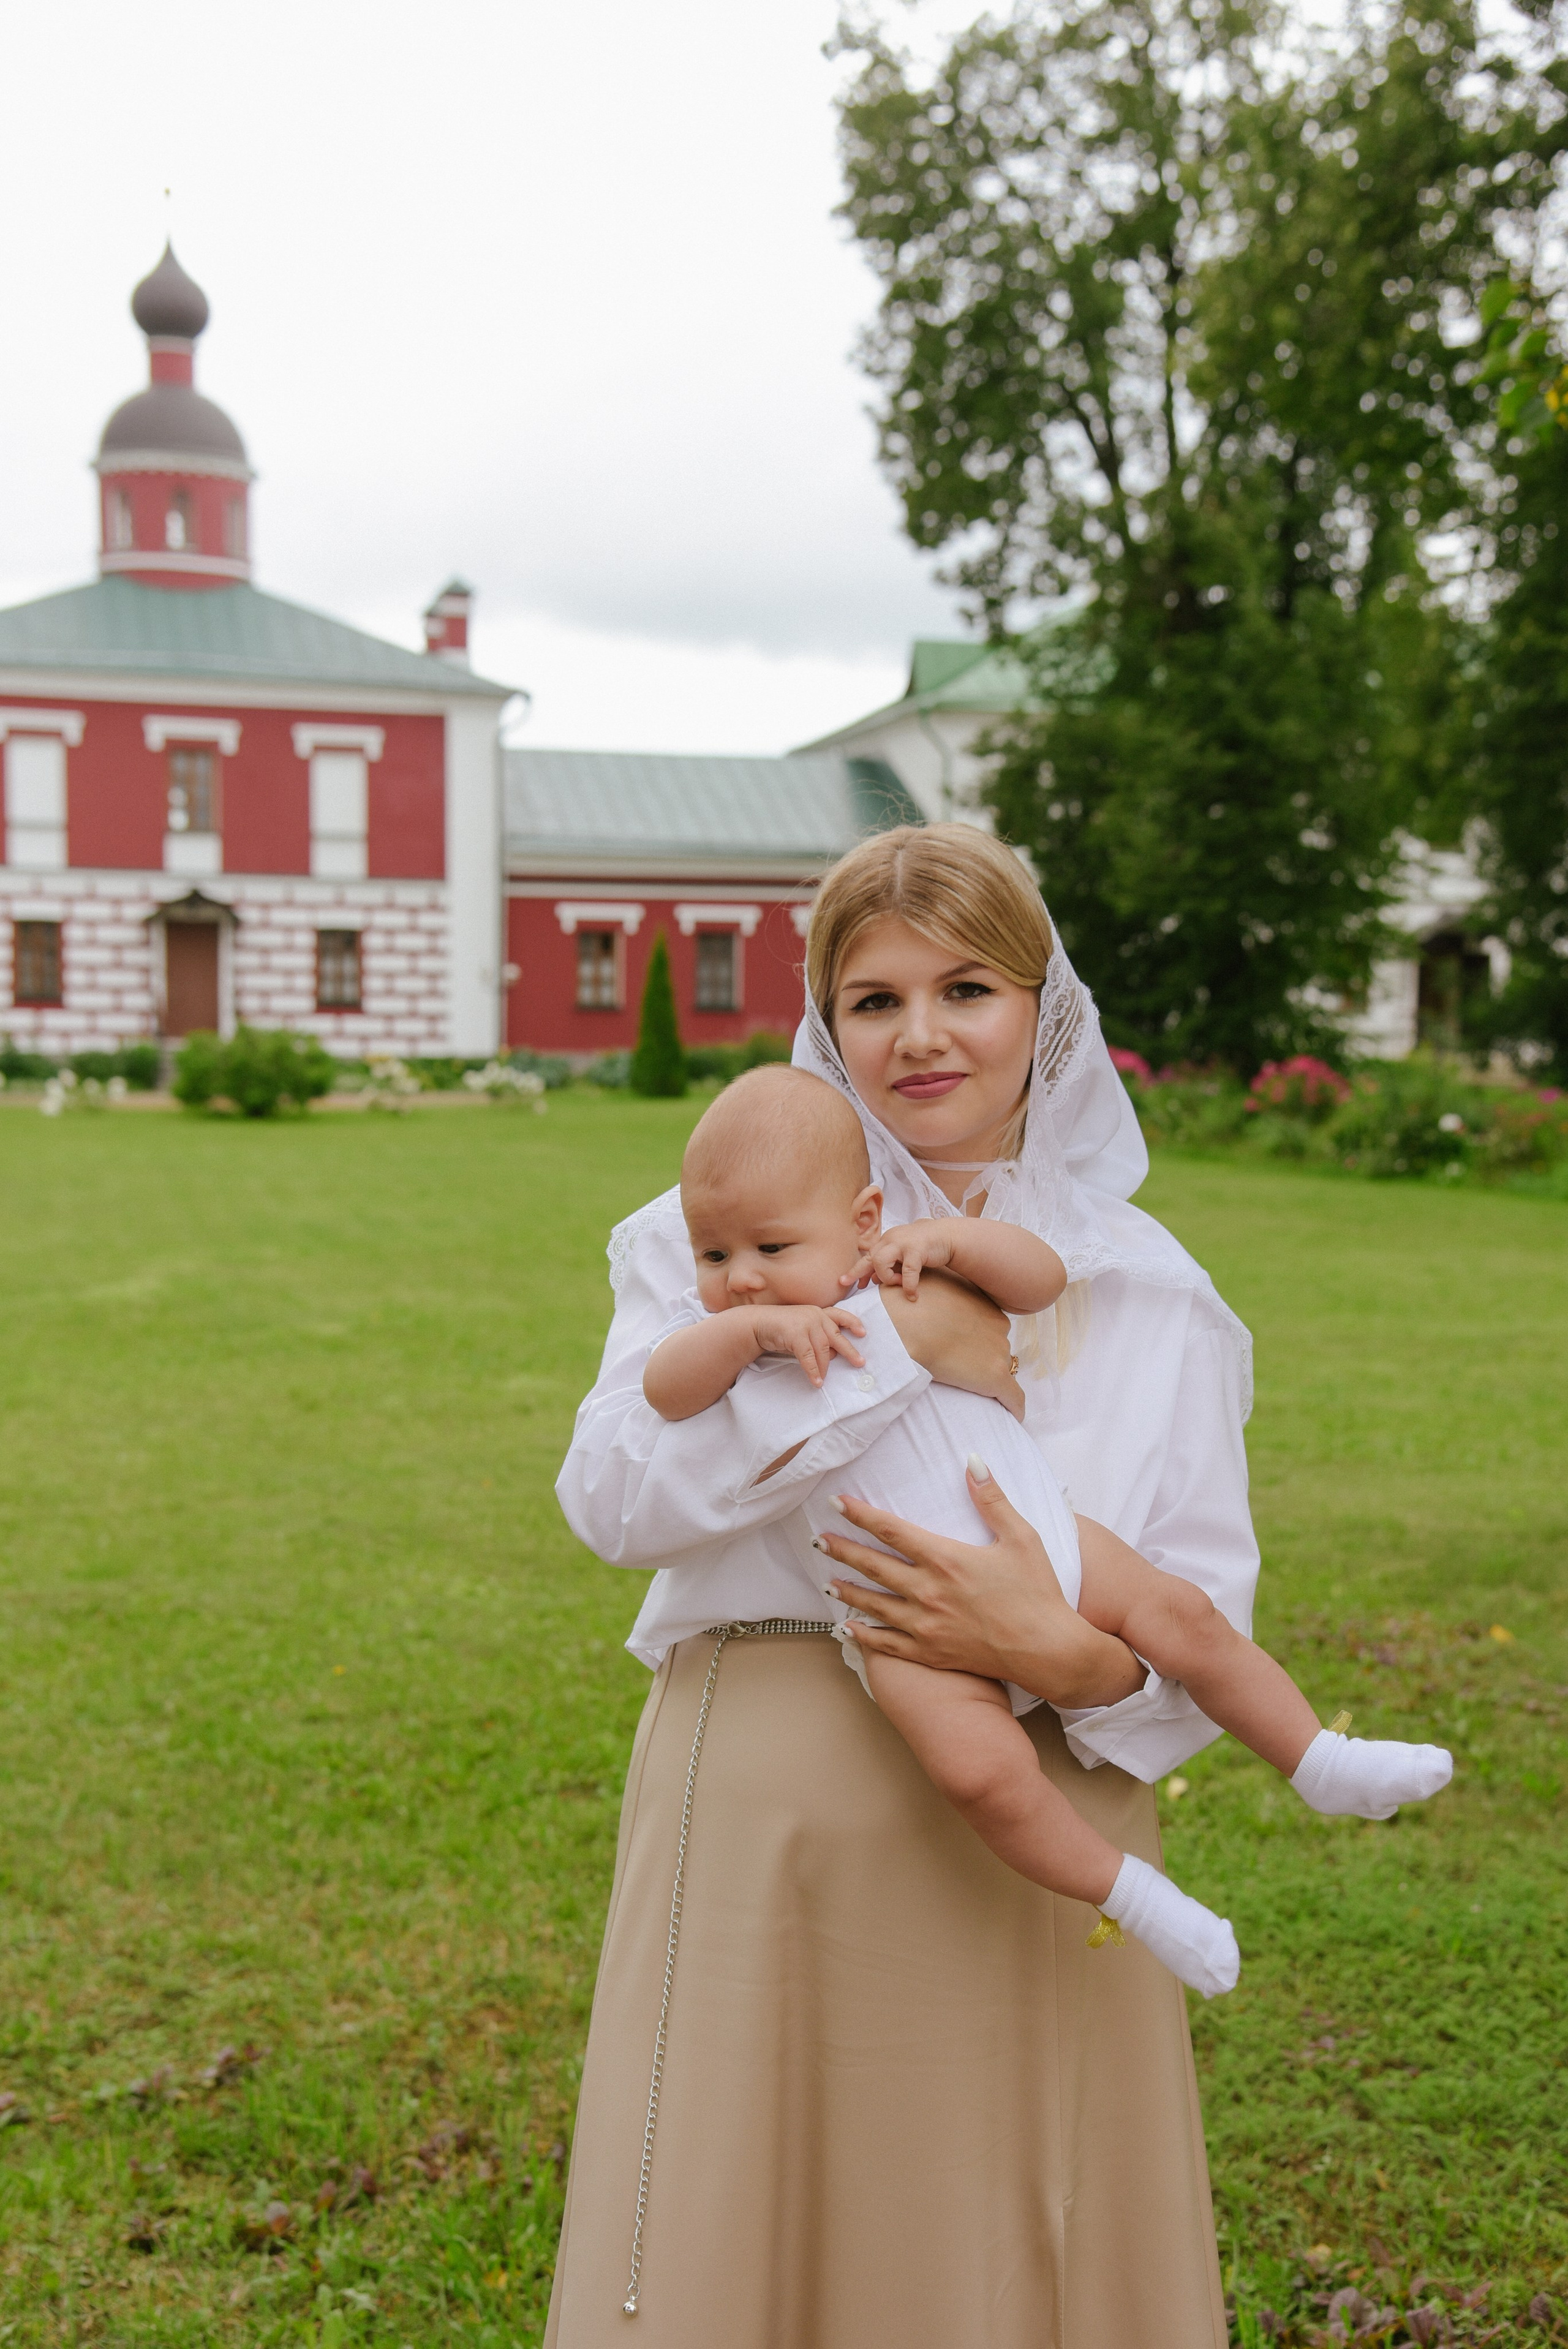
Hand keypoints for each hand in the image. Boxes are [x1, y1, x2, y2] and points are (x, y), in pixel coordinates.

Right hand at [748, 1303, 864, 1388]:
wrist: (757, 1324)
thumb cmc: (781, 1330)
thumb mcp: (803, 1332)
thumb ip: (819, 1341)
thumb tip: (834, 1355)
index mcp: (818, 1312)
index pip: (840, 1315)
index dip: (853, 1323)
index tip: (863, 1333)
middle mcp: (814, 1315)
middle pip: (836, 1335)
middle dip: (849, 1350)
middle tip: (860, 1362)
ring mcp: (805, 1323)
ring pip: (822, 1349)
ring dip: (824, 1367)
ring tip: (825, 1379)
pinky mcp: (795, 1334)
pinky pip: (808, 1356)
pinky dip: (813, 1370)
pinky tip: (816, 1381)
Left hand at [813, 1461, 1145, 1708]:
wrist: (1047, 1650)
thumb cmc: (1037, 1591)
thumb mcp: (1020, 1537)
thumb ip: (992, 1498)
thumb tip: (972, 1460)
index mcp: (945, 1559)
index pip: (891, 1530)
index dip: (860, 1515)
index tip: (836, 1503)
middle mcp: (927, 1592)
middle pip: (873, 1566)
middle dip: (842, 1551)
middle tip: (818, 1540)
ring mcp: (925, 1626)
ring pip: (873, 1605)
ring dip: (847, 1591)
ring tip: (827, 1582)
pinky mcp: (930, 1654)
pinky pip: (886, 1645)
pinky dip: (863, 1636)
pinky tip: (847, 1629)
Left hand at [855, 1217, 957, 1299]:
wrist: (946, 1236)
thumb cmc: (923, 1247)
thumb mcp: (902, 1255)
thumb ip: (888, 1264)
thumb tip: (871, 1279)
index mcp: (886, 1241)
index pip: (867, 1256)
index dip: (856, 1270)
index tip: (845, 1281)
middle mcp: (891, 1239)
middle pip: (870, 1258)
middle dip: (859, 1273)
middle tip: (856, 1287)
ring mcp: (903, 1243)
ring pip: (881, 1262)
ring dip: (887, 1278)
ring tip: (898, 1284)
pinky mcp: (917, 1250)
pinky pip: (907, 1272)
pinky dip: (908, 1286)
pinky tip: (912, 1295)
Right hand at [880, 1270, 1024, 1420]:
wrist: (903, 1324)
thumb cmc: (907, 1303)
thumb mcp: (930, 1283)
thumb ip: (941, 1286)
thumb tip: (932, 1291)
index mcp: (984, 1303)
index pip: (988, 1323)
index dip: (975, 1336)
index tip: (961, 1345)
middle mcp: (998, 1325)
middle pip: (996, 1345)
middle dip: (982, 1354)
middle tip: (959, 1365)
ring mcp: (998, 1351)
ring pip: (1001, 1368)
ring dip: (989, 1376)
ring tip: (975, 1390)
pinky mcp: (996, 1379)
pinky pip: (1014, 1398)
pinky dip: (1014, 1407)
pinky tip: (1013, 1417)